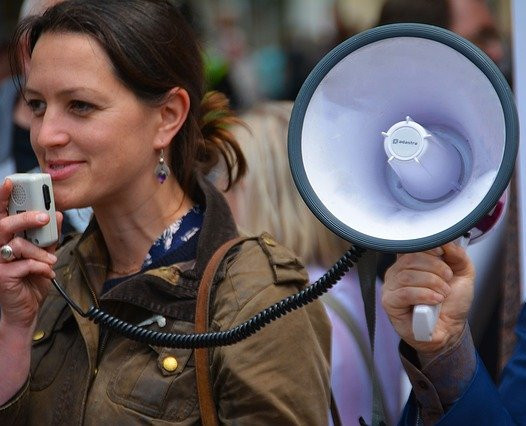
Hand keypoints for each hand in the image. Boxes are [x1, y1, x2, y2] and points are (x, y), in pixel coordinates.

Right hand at [0, 179, 62, 329]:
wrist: (27, 309)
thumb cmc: (32, 278)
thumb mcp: (44, 254)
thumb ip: (49, 236)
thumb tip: (58, 215)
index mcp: (5, 238)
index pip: (0, 213)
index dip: (2, 196)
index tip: (11, 181)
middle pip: (3, 225)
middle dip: (25, 218)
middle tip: (44, 217)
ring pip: (16, 245)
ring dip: (39, 252)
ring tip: (51, 261)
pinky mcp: (2, 277)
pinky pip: (23, 265)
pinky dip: (40, 268)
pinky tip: (47, 273)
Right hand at [381, 242, 474, 355]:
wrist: (450, 329)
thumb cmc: (451, 303)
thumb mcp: (463, 274)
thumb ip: (458, 255)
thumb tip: (447, 242)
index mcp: (410, 262)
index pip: (411, 246)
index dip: (427, 247)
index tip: (442, 253)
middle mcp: (397, 272)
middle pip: (410, 259)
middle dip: (436, 268)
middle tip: (447, 280)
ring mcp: (391, 287)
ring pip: (408, 276)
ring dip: (432, 284)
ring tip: (443, 294)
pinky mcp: (390, 302)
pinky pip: (404, 293)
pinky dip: (424, 295)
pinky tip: (435, 301)